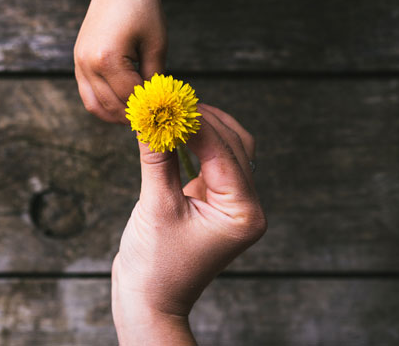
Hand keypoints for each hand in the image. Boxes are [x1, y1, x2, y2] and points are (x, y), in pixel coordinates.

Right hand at [74, 0, 166, 123]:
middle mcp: (88, 64)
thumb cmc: (141, 9)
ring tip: (135, 118)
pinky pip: (87, 94)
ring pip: (95, 106)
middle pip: (111, 106)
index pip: (130, 97)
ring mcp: (79, 64)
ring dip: (115, 116)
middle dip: (132, 117)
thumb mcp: (156, 44)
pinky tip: (120, 106)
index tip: (162, 117)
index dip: (148, 109)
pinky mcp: (78, 61)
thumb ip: (154, 77)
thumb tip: (156, 104)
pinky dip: (103, 105)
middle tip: (150, 123)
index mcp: (108, 59)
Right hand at [112, 104, 266, 344]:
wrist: (150, 300)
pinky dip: (196, 144)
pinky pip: (213, 163)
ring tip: (174, 108)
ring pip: (228, 150)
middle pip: (235, 145)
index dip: (195, 121)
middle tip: (172, 98)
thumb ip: (157, 157)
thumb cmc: (155, 265)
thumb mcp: (156, 206)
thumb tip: (151, 114)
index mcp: (243, 212)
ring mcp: (234, 205)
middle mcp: (247, 207)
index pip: (222, 151)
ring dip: (203, 128)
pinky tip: (176, 130)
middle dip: (203, 119)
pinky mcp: (216, 203)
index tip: (169, 98)